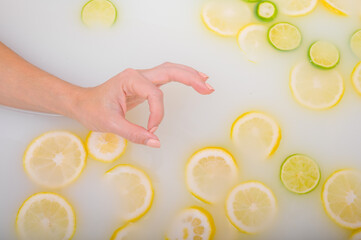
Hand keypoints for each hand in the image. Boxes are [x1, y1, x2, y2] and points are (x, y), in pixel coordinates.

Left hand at [72, 62, 213, 147]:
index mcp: (130, 80)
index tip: (151, 130)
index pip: (154, 95)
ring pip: (171, 70)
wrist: (82, 103)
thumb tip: (156, 142)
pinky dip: (182, 77)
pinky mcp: (145, 84)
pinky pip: (167, 77)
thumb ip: (135, 134)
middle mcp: (138, 74)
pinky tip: (194, 80)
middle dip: (190, 79)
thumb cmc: (93, 110)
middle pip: (170, 71)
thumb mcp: (111, 124)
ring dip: (189, 75)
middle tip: (208, 89)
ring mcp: (142, 77)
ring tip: (206, 83)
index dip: (157, 114)